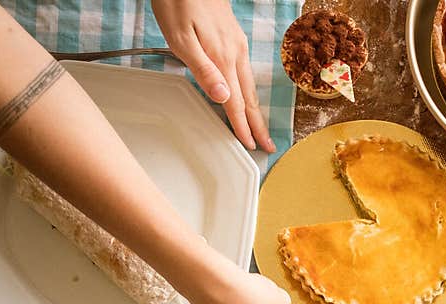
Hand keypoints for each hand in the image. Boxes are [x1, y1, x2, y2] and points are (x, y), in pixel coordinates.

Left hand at [152, 0, 275, 152]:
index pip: (236, 102)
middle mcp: (235, 53)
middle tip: (268, 145)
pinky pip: (245, 72)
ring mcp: (237, 44)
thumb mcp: (181, 38)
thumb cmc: (177, 1)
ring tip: (259, 127)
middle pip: (249, 98)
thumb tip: (223, 98)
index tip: (251, 146)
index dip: (243, 127)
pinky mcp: (233, 37)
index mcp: (223, 58)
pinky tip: (246, 94)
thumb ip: (203, 69)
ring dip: (255, 110)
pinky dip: (249, 91)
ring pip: (249, 85)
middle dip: (258, 124)